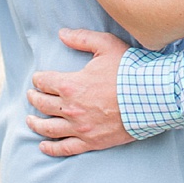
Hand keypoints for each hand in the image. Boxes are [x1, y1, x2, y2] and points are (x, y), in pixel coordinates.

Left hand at [28, 29, 134, 155]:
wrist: (152, 96)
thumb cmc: (131, 69)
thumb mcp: (107, 45)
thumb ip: (82, 38)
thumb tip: (62, 34)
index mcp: (71, 84)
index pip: (45, 82)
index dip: (38, 79)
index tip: (38, 78)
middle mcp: (70, 108)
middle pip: (43, 104)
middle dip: (34, 98)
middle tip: (32, 95)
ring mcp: (80, 127)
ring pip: (48, 128)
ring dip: (36, 123)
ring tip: (30, 120)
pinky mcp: (91, 142)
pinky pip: (64, 148)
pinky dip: (50, 148)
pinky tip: (43, 145)